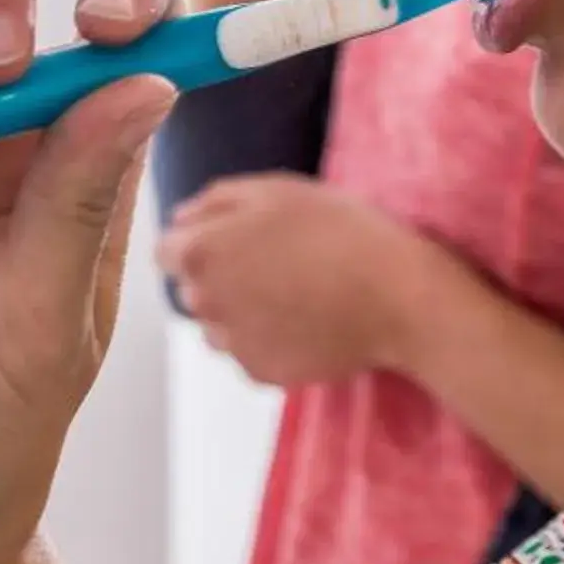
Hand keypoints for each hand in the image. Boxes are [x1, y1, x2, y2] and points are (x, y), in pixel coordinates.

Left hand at [157, 174, 464, 388]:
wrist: (397, 297)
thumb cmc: (338, 231)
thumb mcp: (276, 190)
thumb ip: (214, 201)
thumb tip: (179, 218)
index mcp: (199, 253)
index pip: (166, 251)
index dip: (200, 241)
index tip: (238, 240)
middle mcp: (203, 303)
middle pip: (192, 288)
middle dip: (219, 277)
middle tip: (274, 265)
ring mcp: (232, 343)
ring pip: (218, 324)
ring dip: (240, 312)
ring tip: (294, 296)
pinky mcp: (261, 373)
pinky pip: (250, 352)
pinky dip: (268, 340)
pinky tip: (305, 323)